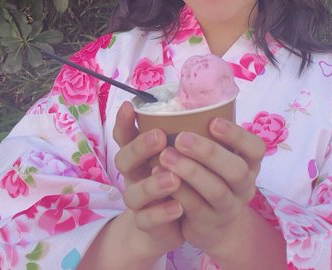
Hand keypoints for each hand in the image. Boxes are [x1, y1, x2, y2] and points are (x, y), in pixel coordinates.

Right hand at [113, 101, 184, 256]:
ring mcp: (138, 201)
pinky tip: (178, 207)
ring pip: (133, 193)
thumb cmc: (181, 178)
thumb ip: (186, 134)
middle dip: (140, 147)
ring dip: (153, 184)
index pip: (126, 135)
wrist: (173, 224)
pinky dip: (162, 214)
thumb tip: (207, 107)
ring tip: (173, 178)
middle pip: (124, 160)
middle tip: (160, 137)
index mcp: (141, 154)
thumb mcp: (183, 153)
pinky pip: (147, 220)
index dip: (124, 122)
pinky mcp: (147, 224)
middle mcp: (135, 175)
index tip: (130, 106)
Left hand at [157, 117, 265, 254]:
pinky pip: (195, 207)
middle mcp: (245, 186)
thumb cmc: (210, 176)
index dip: (237, 135)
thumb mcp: (218, 158)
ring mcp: (229, 208)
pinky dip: (178, 191)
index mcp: (250, 164)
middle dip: (208, 152)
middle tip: (181, 137)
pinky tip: (161, 176)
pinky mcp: (209, 224)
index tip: (213, 121)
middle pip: (236, 170)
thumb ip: (208, 136)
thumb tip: (185, 103)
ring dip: (190, 171)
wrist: (209, 224)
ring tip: (165, 156)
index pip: (255, 148)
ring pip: (216, 190)